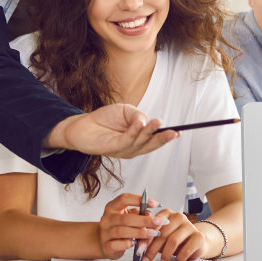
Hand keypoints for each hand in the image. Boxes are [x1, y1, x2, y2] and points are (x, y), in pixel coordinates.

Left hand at [46, 105, 176, 157]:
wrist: (82, 125)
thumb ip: (138, 115)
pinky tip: (140, 124)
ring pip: (140, 142)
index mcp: (138, 139)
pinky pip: (126, 140)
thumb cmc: (104, 119)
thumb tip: (146, 121)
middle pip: (151, 144)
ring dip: (150, 132)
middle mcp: (133, 147)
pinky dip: (134, 131)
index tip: (179, 131)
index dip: (167, 136)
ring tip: (157, 122)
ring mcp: (123, 149)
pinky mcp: (112, 148)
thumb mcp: (125, 111)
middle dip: (163, 138)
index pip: (155, 139)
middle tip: (174, 132)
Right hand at [96, 193, 163, 259]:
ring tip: (153, 233)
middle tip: (159, 222)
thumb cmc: (119, 227)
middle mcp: (107, 218)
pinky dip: (128, 244)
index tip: (155, 204)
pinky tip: (136, 243)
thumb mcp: (127, 217)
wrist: (104, 242)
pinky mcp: (106, 245)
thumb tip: (150, 214)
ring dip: (140, 232)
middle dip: (145, 220)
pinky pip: (118, 244)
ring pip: (123, 231)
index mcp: (112, 207)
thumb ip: (138, 214)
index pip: (124, 199)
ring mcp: (105, 232)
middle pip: (126, 218)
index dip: (139, 200)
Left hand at [142, 208, 209, 260]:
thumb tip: (138, 246)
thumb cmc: (176, 239)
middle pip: (162, 234)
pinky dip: (179, 257)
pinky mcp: (199, 236)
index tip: (139, 248)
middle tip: (146, 260)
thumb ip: (151, 237)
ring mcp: (189, 226)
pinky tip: (177, 259)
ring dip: (165, 255)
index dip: (145, 238)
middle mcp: (178, 217)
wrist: (197, 242)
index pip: (153, 224)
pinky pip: (186, 249)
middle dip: (152, 249)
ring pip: (173, 241)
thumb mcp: (162, 236)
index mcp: (166, 213)